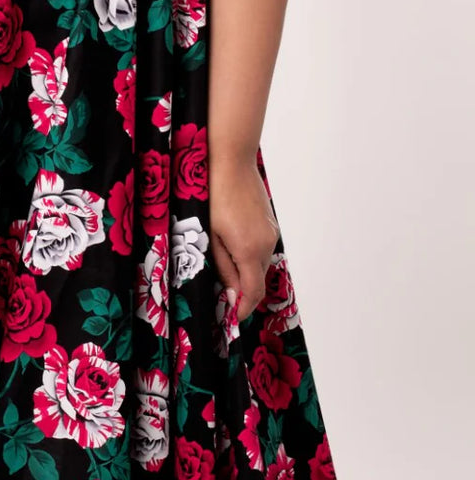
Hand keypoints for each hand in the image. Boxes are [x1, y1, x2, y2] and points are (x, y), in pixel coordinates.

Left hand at [207, 156, 279, 323]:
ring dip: (243, 273)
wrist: (230, 159)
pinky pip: (260, 248)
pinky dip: (248, 256)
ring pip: (259, 264)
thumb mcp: (209, 235)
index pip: (252, 292)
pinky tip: (229, 247)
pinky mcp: (269, 222)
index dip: (242, 309)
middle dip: (242, 293)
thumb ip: (222, 267)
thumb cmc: (211, 195)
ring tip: (220, 271)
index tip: (230, 320)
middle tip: (220, 299)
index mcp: (250, 250)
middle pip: (257, 280)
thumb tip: (232, 295)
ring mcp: (270, 232)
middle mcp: (266, 244)